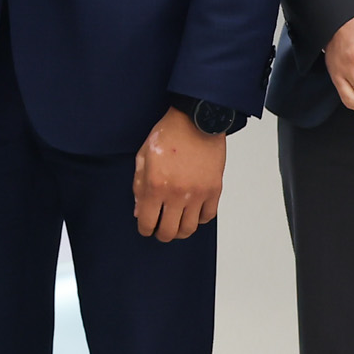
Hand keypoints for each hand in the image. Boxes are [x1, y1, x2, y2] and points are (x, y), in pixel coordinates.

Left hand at [132, 109, 227, 241]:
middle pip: (168, 232)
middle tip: (160, 229)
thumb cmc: (169, 134)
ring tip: (177, 224)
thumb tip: (139, 211)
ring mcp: (198, 193)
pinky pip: (208, 216)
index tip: (146, 227)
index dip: (144, 229)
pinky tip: (193, 212)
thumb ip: (138, 186)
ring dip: (180, 230)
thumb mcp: (143, 156)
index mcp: (155, 185)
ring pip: (189, 229)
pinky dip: (200, 219)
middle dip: (161, 234)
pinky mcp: (214, 189)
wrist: (197, 119)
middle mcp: (176, 193)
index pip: (146, 222)